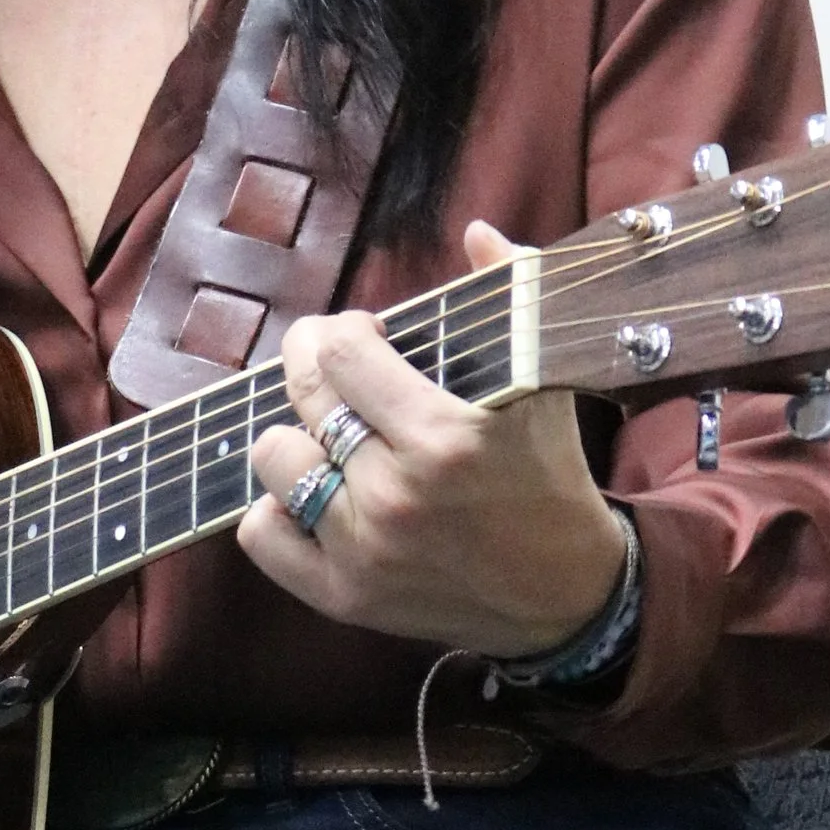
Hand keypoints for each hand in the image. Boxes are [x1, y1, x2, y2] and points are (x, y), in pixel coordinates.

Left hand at [238, 225, 630, 659]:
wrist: (567, 594)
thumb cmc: (551, 476)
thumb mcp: (544, 382)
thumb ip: (514, 293)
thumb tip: (475, 231)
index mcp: (444, 436)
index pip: (341, 354)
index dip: (342, 332)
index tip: (363, 336)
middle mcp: (397, 496)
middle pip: (303, 397)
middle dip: (308, 365)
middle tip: (332, 368)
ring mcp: (366, 552)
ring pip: (273, 460)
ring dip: (293, 439)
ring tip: (328, 437)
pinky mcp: (346, 598)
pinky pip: (261, 536)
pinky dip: (273, 509)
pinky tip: (311, 492)